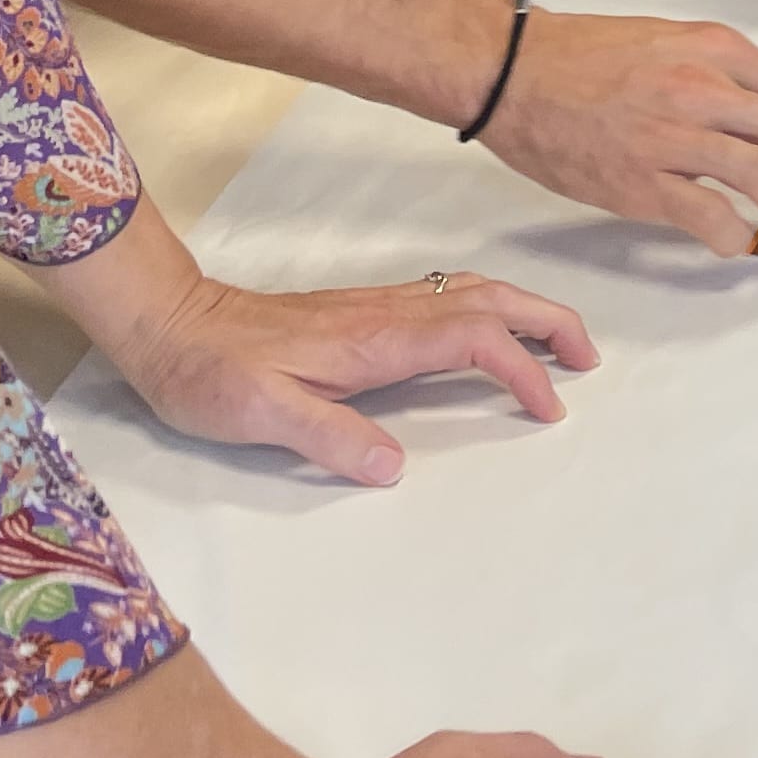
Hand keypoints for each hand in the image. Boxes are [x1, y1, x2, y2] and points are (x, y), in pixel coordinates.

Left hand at [41, 205, 596, 480]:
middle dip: (548, 320)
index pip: (472, 341)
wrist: (168, 324)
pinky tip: (490, 335)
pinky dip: (490, 310)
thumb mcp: (258, 415)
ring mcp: (376, 307)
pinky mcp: (363, 313)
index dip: (520, 369)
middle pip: (489, 298)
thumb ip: (328, 436)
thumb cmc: (208, 373)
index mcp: (374, 339)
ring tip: (560, 344)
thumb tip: (394, 466)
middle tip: (590, 359)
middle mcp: (385, 313)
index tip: (547, 408)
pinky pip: (447, 299)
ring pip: (471, 291)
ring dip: (525, 310)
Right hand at [479, 6, 757, 253]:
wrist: (512, 70)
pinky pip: (709, 217)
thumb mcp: (673, 43)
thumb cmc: (586, 57)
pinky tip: (736, 240)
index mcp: (717, 50)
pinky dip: (734, 236)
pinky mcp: (640, 180)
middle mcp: (704, 87)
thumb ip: (729, 77)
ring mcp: (672, 135)